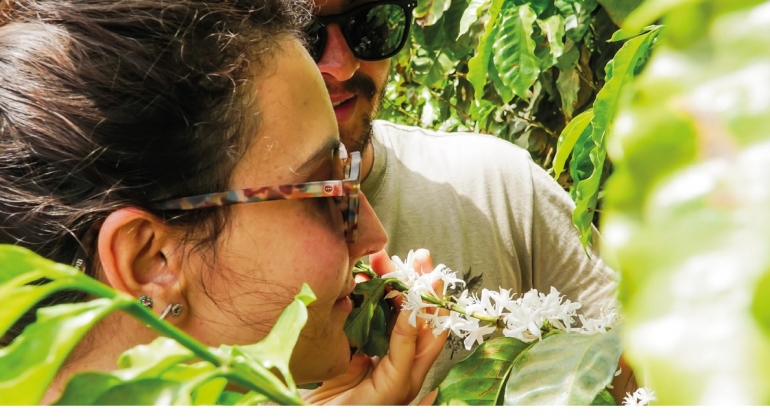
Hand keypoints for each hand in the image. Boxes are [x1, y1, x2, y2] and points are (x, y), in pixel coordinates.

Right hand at [301, 249, 447, 404]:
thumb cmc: (365, 414)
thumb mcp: (393, 385)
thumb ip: (405, 350)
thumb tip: (413, 311)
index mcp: (412, 366)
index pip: (431, 326)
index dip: (433, 298)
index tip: (432, 273)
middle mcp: (394, 353)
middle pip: (407, 309)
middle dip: (410, 280)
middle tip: (413, 256)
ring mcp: (369, 346)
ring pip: (382, 307)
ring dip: (383, 282)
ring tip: (379, 260)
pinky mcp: (345, 344)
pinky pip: (355, 313)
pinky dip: (357, 294)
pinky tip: (357, 278)